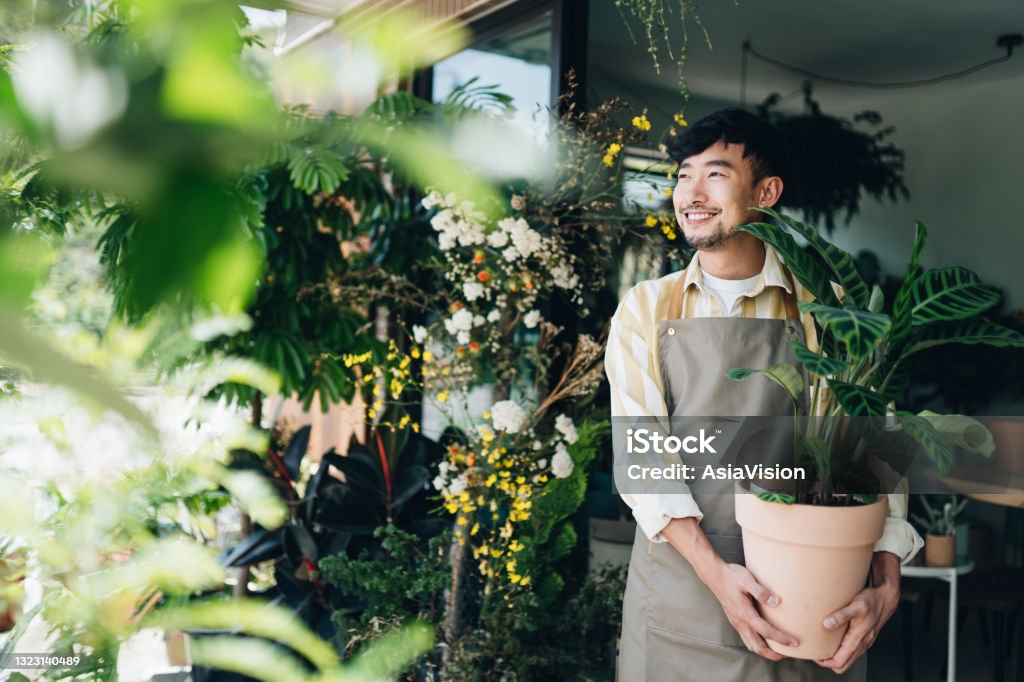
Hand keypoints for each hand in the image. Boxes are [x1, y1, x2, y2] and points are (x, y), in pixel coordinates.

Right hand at [706, 562, 799, 661]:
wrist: (713, 574)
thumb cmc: (731, 576)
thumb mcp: (746, 579)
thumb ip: (761, 592)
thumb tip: (776, 602)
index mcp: (745, 613)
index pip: (766, 632)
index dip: (782, 639)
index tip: (795, 643)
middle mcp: (740, 622)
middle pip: (757, 646)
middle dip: (773, 654)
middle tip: (788, 654)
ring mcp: (736, 622)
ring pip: (750, 644)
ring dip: (764, 651)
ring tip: (777, 651)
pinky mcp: (734, 620)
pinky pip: (746, 638)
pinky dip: (757, 644)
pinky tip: (763, 639)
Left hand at [815, 552, 900, 673]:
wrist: (887, 597)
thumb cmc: (872, 601)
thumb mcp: (856, 605)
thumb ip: (842, 615)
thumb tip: (826, 624)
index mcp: (858, 639)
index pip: (840, 661)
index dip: (825, 662)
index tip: (814, 654)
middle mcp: (862, 643)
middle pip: (843, 664)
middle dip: (828, 662)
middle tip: (816, 652)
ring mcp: (864, 641)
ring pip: (848, 658)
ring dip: (835, 656)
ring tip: (822, 646)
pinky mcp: (865, 636)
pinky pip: (852, 650)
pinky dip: (842, 649)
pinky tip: (834, 638)